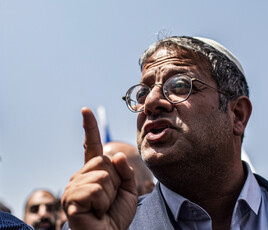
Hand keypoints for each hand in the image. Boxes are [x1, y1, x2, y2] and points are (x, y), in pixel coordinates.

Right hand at [62, 107, 137, 229]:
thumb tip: (115, 155)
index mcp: (94, 172)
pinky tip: (96, 212)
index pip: (91, 146)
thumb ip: (125, 170)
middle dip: (116, 180)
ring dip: (110, 194)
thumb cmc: (116, 215)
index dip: (90, 128)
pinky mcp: (71, 199)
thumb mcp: (128, 189)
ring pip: (102, 175)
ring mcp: (74, 187)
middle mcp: (80, 176)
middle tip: (110, 199)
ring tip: (102, 207)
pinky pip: (96, 189)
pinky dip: (102, 203)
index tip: (86, 111)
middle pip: (105, 161)